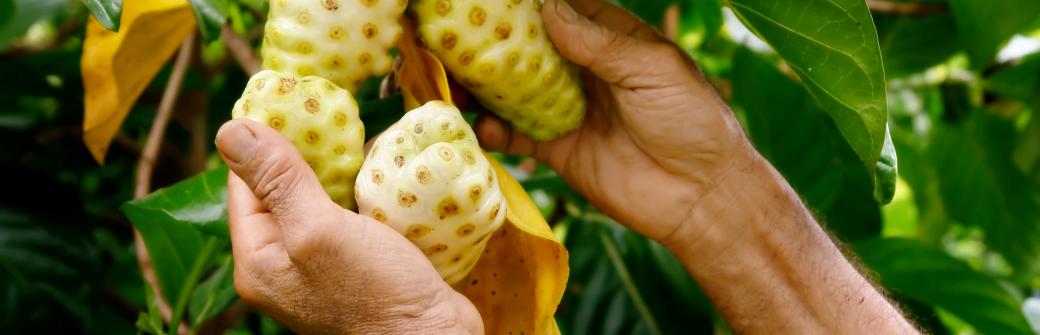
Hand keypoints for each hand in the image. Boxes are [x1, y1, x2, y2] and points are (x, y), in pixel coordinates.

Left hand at [215, 120, 482, 333]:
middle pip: (286, 188)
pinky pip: (359, 215)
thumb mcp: (319, 229)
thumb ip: (278, 180)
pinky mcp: (365, 263)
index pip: (245, 184)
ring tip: (369, 135)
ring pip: (327, 198)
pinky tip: (391, 169)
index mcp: (259, 259)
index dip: (264, 139)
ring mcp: (327, 265)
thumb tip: (230, 128)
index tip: (291, 100)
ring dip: (347, 168)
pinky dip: (373, 190)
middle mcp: (286, 262)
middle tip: (336, 112)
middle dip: (312, 150)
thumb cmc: (374, 294)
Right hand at [477, 0, 753, 245]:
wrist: (702, 196)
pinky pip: (516, 135)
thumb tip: (548, 9)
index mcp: (612, 40)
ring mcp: (568, 109)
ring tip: (448, 75)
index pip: (562, 9)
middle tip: (453, 34)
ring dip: (483, 84)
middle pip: (529, 48)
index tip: (487, 1)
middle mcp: (584, 70)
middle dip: (494, 41)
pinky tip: (476, 124)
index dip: (528, 6)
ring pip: (513, 90)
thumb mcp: (653, 70)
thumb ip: (600, 43)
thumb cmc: (692, 121)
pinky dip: (493, 130)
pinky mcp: (558, 149)